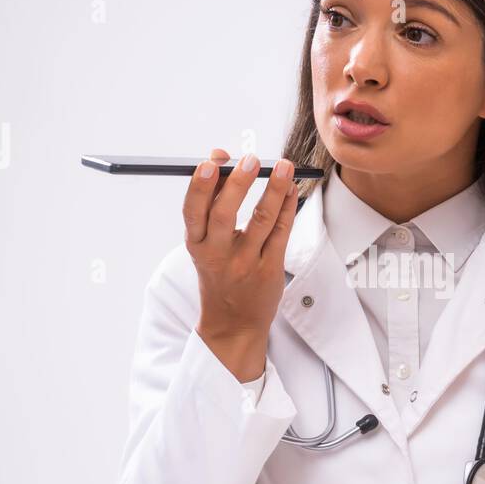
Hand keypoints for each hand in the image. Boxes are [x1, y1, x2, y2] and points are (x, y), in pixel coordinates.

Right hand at [185, 149, 298, 380]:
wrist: (233, 323)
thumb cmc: (219, 274)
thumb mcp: (206, 243)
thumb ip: (213, 203)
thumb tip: (221, 159)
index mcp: (197, 245)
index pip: (193, 210)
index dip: (201, 184)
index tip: (212, 161)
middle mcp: (218, 254)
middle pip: (224, 214)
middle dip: (237, 183)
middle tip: (250, 160)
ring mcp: (246, 262)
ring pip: (261, 220)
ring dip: (274, 189)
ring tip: (283, 167)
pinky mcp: (270, 268)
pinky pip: (282, 232)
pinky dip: (288, 206)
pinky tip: (291, 188)